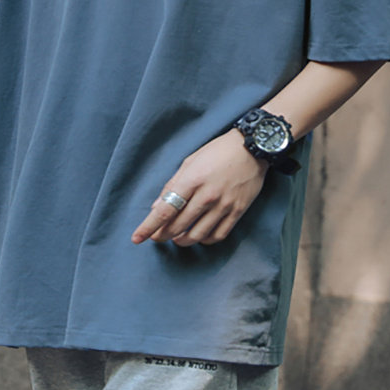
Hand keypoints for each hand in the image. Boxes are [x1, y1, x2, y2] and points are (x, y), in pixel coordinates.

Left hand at [131, 129, 268, 246]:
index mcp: (192, 180)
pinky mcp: (237, 212)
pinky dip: (205, 240)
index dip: (149, 226)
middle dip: (163, 235)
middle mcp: (207, 196)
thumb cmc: (218, 151)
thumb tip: (158, 206)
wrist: (252, 148)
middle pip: (179, 225)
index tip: (137, 237)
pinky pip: (218, 235)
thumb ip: (173, 185)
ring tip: (177, 238)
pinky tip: (199, 236)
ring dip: (183, 240)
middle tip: (157, 237)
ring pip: (197, 235)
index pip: (165, 210)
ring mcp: (224, 206)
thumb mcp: (190, 161)